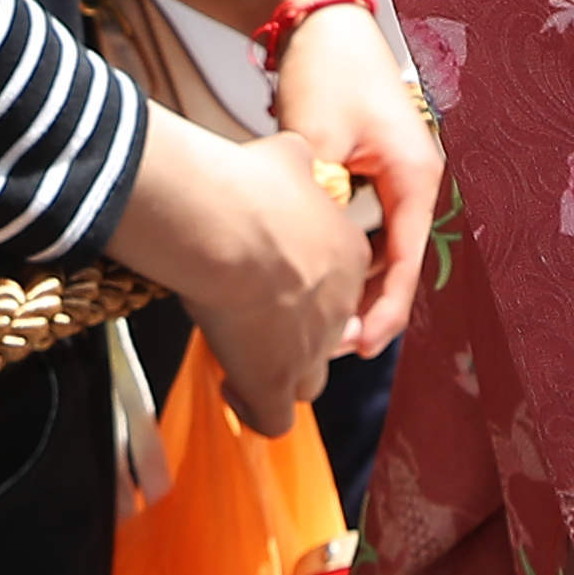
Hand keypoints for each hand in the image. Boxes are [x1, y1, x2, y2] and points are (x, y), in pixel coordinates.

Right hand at [111, 116, 365, 432]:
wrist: (226, 224)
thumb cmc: (251, 183)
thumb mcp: (288, 155)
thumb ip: (298, 162)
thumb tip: (291, 157)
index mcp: (348, 255)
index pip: (340, 283)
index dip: (305, 284)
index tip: (271, 275)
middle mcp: (340, 307)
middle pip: (328, 333)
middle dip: (294, 330)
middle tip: (254, 313)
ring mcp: (310, 349)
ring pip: (308, 380)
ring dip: (281, 371)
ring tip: (245, 354)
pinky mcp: (274, 382)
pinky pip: (273, 419)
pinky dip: (254, 409)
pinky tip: (233, 387)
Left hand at [263, 0, 437, 355]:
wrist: (321, 20)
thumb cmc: (326, 72)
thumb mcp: (317, 142)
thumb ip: (320, 203)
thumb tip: (309, 260)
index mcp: (417, 177)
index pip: (408, 267)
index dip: (384, 315)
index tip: (358, 349)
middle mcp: (418, 180)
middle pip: (400, 265)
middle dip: (368, 307)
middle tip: (323, 345)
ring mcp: (400, 174)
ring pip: (385, 248)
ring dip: (357, 282)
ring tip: (317, 317)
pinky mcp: (378, 168)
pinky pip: (372, 225)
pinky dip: (350, 253)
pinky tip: (319, 273)